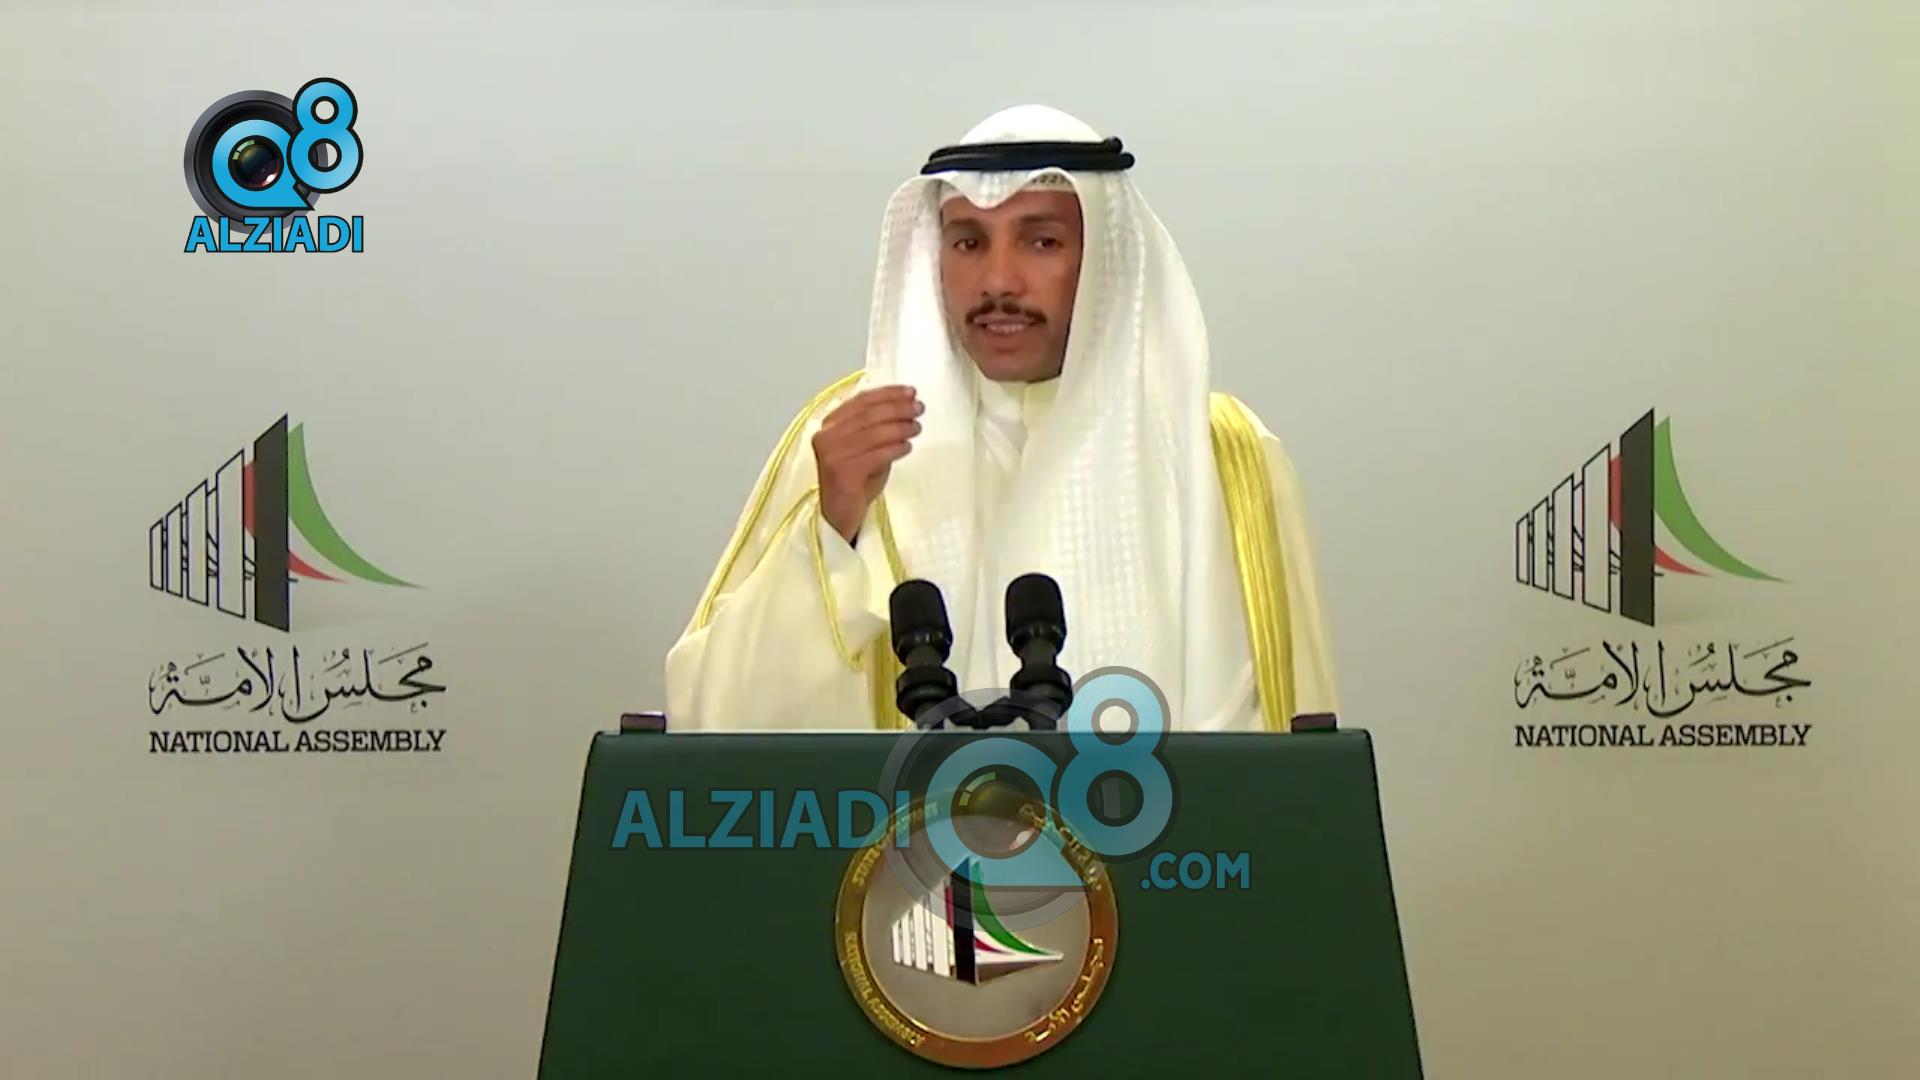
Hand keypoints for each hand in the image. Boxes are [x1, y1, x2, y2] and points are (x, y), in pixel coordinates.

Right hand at [811, 385, 922, 541]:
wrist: (839, 516)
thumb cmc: (854, 481)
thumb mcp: (864, 448)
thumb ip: (876, 427)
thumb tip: (905, 406)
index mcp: (829, 425)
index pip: (861, 400)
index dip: (888, 394)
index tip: (910, 392)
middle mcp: (826, 437)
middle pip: (868, 413)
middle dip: (898, 408)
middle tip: (919, 408)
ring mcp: (832, 455)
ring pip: (874, 432)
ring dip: (900, 427)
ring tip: (917, 427)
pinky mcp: (843, 473)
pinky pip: (876, 454)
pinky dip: (895, 447)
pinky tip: (908, 446)